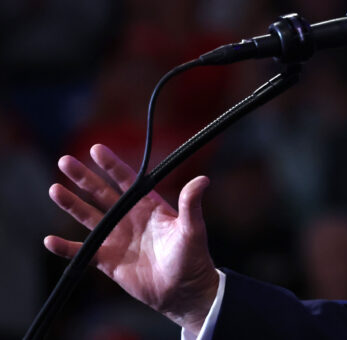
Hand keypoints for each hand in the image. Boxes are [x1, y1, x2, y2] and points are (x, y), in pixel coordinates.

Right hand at [45, 144, 219, 334]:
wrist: (183, 291)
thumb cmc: (192, 258)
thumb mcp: (192, 229)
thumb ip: (191, 205)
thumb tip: (202, 180)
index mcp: (149, 206)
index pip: (127, 181)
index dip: (111, 165)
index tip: (96, 149)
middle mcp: (129, 218)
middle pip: (101, 194)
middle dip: (84, 178)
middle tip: (65, 161)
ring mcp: (117, 238)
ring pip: (88, 217)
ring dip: (71, 204)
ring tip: (54, 190)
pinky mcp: (108, 260)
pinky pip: (83, 252)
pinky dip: (66, 248)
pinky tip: (49, 241)